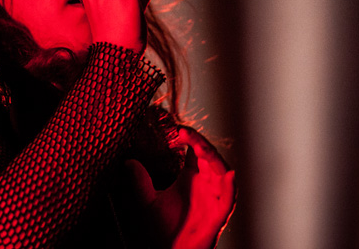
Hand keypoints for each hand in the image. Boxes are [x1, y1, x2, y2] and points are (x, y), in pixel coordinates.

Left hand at [126, 126, 236, 248]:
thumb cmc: (162, 229)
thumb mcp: (146, 202)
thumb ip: (138, 182)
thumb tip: (128, 162)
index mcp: (190, 176)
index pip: (195, 148)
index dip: (189, 136)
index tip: (176, 128)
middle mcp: (205, 182)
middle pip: (208, 154)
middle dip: (199, 142)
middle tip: (184, 133)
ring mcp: (214, 196)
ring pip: (220, 170)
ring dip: (212, 157)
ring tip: (200, 147)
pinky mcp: (220, 213)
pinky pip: (229, 196)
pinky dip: (229, 185)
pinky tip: (226, 174)